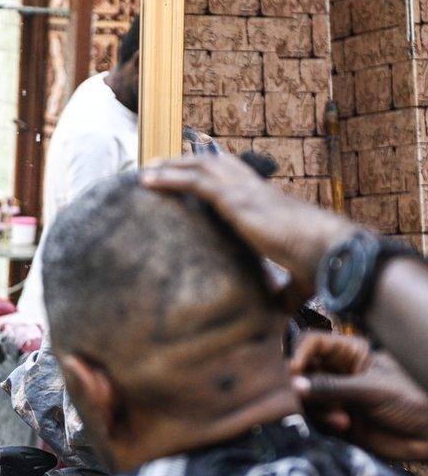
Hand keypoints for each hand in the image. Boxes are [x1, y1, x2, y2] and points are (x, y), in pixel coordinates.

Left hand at [140, 154, 355, 291]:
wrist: (329, 253)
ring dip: (171, 166)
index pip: (238, 177)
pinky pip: (194, 182)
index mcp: (268, 202)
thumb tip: (280, 314)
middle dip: (185, 161)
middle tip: (159, 165)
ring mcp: (244, 191)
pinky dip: (169, 178)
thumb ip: (284, 291)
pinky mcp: (235, 200)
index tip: (194, 171)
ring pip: (200, 167)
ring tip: (145, 171)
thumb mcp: (297, 279)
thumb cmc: (319, 266)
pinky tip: (148, 181)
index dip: (216, 170)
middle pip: (214, 164)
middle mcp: (255, 190)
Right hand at [290, 332, 427, 459]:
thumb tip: (296, 385)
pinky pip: (314, 419)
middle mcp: (337, 372)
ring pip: (304, 397)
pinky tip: (344, 427)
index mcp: (349, 353)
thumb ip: (332, 388)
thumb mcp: (371, 390)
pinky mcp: (335, 419)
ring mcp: (335, 396)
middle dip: (305, 386)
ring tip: (341, 419)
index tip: (294, 370)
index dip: (299, 352)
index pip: (312, 342)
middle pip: (301, 370)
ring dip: (317, 409)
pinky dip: (323, 423)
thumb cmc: (410, 402)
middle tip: (308, 397)